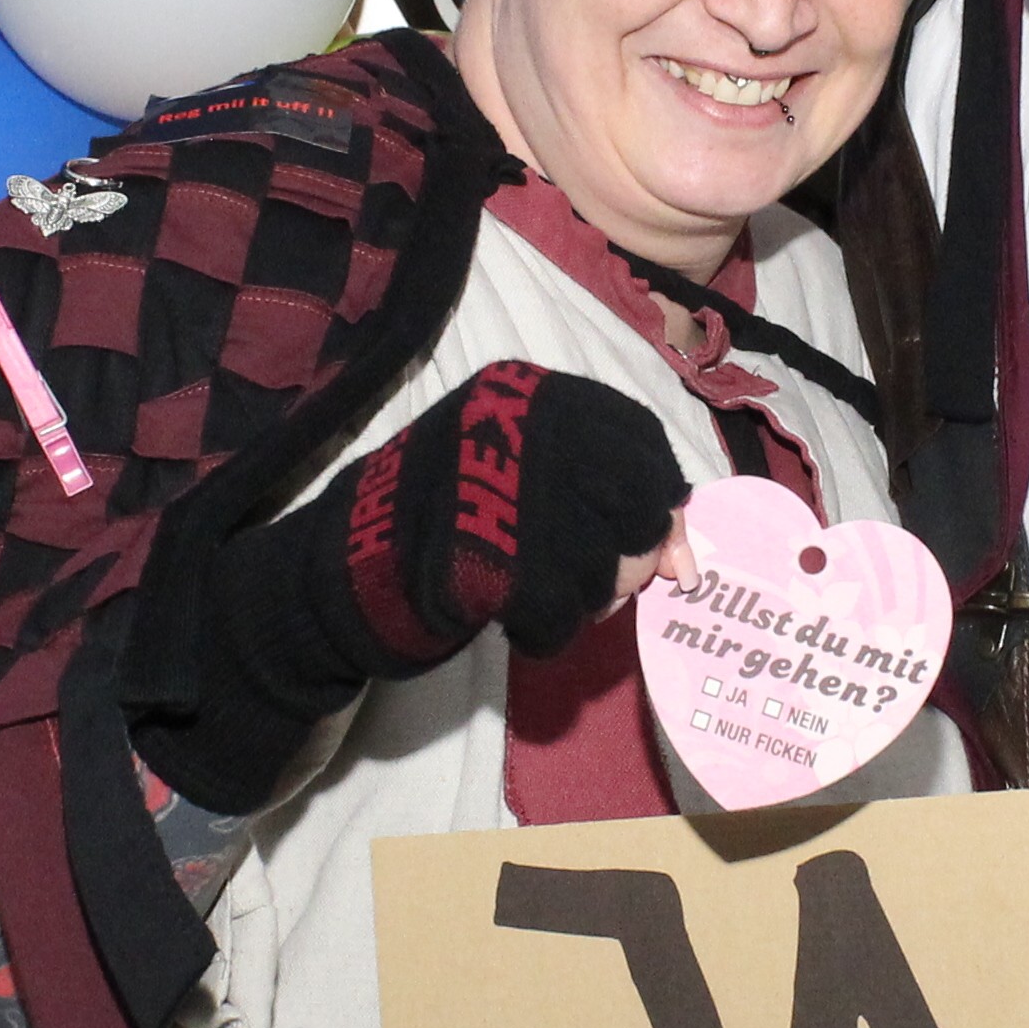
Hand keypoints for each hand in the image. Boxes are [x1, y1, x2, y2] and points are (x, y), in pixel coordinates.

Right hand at [132, 362, 692, 808]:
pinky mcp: (491, 559)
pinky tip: (514, 623)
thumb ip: (605, 498)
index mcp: (530, 393)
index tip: (670, 551)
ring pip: (607, 567)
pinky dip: (548, 634)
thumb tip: (687, 560)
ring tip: (534, 597)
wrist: (341, 561)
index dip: (663, 501)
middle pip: (634, 506)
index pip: (640, 439)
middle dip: (630, 560)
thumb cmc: (443, 518)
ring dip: (584, 602)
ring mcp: (506, 492)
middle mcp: (524, 428)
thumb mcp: (521, 475)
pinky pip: (563, 614)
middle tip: (595, 586)